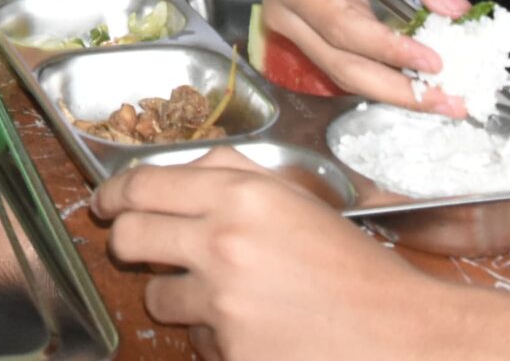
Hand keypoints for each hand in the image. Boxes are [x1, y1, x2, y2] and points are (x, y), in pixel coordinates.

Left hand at [95, 147, 442, 359]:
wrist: (403, 336)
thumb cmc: (356, 269)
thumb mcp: (299, 201)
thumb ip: (236, 174)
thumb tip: (183, 166)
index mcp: (242, 194)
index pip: (144, 185)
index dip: (115, 194)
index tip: (106, 203)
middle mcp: (224, 242)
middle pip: (129, 236)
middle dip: (128, 244)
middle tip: (142, 251)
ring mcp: (224, 301)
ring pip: (158, 297)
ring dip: (179, 299)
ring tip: (228, 300)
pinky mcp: (232, 351)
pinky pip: (196, 341)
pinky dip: (215, 339)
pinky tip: (257, 334)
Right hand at [258, 0, 471, 112]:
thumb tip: (456, 9)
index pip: (346, 29)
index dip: (391, 50)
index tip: (436, 62)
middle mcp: (284, 14)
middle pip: (342, 66)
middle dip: (398, 91)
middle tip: (449, 103)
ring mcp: (291, 28)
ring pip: (344, 73)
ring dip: (394, 91)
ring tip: (441, 99)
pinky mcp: (307, 34)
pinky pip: (345, 62)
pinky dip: (383, 76)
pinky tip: (417, 83)